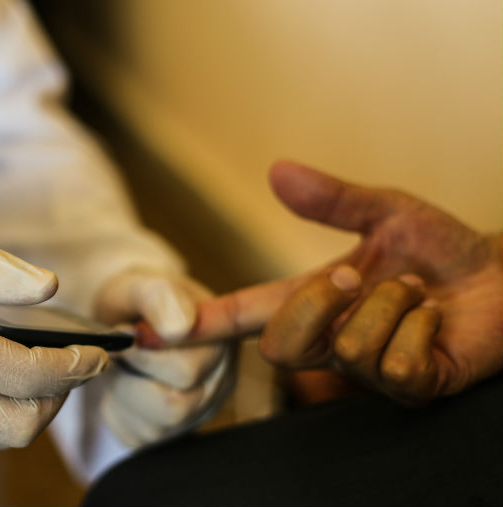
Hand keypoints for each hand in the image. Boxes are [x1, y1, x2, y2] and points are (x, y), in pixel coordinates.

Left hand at [93, 269, 229, 446]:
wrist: (123, 315)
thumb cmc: (135, 300)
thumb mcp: (141, 285)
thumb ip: (160, 298)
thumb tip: (179, 327)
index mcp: (221, 342)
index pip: (186, 371)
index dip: (145, 356)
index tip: (126, 331)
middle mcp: (218, 382)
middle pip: (173, 406)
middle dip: (131, 377)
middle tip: (119, 349)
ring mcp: (197, 411)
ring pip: (154, 426)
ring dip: (122, 393)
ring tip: (120, 364)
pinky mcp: (169, 431)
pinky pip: (136, 437)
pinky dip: (116, 410)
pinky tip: (121, 382)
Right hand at [193, 161, 502, 403]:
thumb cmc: (446, 250)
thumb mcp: (387, 213)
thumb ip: (332, 199)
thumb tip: (277, 171)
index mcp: (318, 300)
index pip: (248, 315)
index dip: (204, 325)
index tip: (155, 333)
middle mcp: (332, 339)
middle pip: (283, 343)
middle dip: (320, 303)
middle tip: (362, 277)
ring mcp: (366, 369)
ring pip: (344, 348)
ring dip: (390, 305)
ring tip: (418, 294)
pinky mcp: (407, 388)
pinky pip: (392, 363)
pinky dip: (422, 327)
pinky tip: (437, 323)